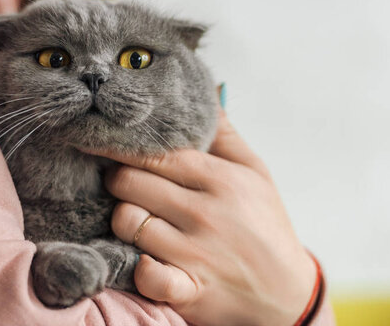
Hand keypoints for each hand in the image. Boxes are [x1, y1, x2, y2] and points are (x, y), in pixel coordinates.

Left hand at [91, 109, 316, 325]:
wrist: (288, 294)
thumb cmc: (266, 225)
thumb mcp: (256, 174)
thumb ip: (225, 135)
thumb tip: (206, 94)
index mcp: (220, 180)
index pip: (154, 154)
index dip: (120, 147)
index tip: (101, 141)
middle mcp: (205, 214)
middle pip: (130, 183)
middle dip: (118, 181)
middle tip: (123, 183)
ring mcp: (196, 254)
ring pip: (127, 223)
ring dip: (123, 221)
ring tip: (137, 219)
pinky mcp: (189, 290)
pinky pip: (146, 275)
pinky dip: (140, 269)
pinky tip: (146, 262)